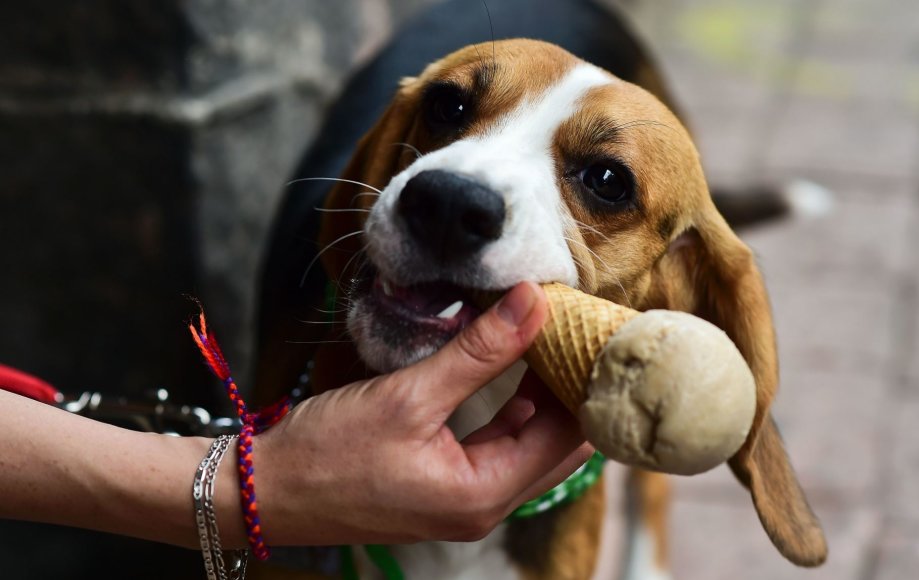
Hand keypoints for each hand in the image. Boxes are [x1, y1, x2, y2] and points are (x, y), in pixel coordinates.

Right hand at [253, 281, 591, 545]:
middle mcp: (484, 507)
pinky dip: (514, 410)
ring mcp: (465, 500)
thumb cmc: (327, 452)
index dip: (584, 382)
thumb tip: (533, 302)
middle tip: (576, 331)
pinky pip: (500, 448)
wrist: (265, 491)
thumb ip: (479, 351)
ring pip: (532, 446)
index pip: (570, 437)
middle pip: (560, 446)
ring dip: (544, 397)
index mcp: (483, 494)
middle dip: (572, 390)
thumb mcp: (409, 394)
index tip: (589, 331)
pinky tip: (512, 370)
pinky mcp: (445, 488)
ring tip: (549, 339)